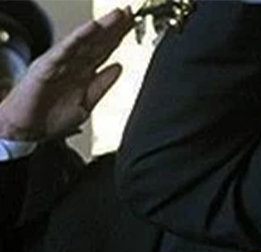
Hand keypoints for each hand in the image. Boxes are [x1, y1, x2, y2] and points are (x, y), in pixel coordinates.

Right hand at [0, 8, 133, 142]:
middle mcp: (72, 63)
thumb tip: (118, 67)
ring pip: (84, 41)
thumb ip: (102, 84)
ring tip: (117, 15)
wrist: (26, 130)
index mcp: (82, 71)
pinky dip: (78, 38)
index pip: (104, 50)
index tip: (134, 24)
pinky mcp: (47, 66)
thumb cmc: (51, 117)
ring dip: (100, 27)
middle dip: (115, 27)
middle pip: (97, 41)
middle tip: (130, 12)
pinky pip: (65, 49)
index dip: (119, 37)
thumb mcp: (86, 103)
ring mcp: (59, 63)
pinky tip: (91, 28)